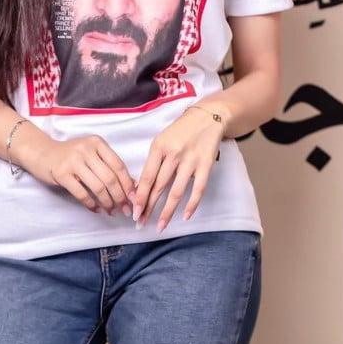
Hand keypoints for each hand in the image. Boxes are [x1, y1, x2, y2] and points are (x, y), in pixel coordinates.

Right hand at [31, 134, 135, 216]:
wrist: (42, 153)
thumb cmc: (70, 156)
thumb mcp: (91, 154)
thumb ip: (108, 166)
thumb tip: (132, 186)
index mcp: (97, 143)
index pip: (118, 165)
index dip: (128, 184)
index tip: (134, 198)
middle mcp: (86, 149)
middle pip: (110, 178)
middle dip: (120, 197)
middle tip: (125, 209)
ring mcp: (73, 161)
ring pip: (98, 187)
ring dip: (107, 203)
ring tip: (111, 211)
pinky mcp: (62, 174)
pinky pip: (82, 193)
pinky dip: (91, 204)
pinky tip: (96, 210)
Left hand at [132, 108, 224, 231]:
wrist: (207, 117)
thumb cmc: (179, 132)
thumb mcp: (161, 141)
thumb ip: (153, 163)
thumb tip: (141, 188)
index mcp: (158, 147)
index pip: (147, 177)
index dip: (140, 197)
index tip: (135, 212)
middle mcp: (174, 154)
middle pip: (159, 187)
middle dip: (149, 208)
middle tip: (141, 223)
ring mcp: (191, 160)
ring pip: (176, 191)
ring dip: (167, 211)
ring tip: (160, 226)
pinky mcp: (206, 164)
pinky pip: (198, 189)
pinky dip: (192, 204)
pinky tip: (184, 216)